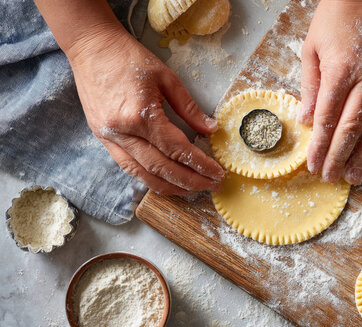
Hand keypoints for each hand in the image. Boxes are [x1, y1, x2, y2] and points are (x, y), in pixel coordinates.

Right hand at [67, 27, 224, 194]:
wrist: (91, 46)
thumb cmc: (129, 58)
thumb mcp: (167, 78)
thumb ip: (189, 108)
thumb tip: (210, 129)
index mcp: (141, 116)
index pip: (177, 150)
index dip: (199, 164)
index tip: (217, 173)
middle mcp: (123, 133)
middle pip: (161, 168)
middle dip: (188, 180)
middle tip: (210, 186)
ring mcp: (109, 138)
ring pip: (141, 173)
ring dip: (168, 186)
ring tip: (190, 190)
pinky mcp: (102, 138)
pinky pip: (126, 165)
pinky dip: (146, 177)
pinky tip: (163, 181)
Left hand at [299, 0, 361, 184]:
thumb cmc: (334, 17)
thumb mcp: (311, 48)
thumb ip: (310, 86)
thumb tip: (307, 121)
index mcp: (340, 71)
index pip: (328, 119)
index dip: (321, 147)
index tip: (315, 166)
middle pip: (352, 128)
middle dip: (340, 157)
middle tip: (333, 178)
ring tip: (357, 174)